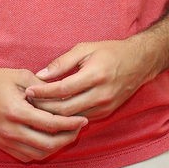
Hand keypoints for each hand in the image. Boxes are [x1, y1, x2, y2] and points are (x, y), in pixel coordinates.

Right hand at [0, 66, 87, 162]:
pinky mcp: (1, 144)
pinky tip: (49, 140)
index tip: (82, 120)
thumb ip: (44, 87)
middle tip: (78, 129)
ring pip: (38, 153)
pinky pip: (26, 155)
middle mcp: (10, 130)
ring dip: (56, 147)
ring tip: (66, 135)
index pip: (51, 124)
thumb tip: (65, 94)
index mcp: (16, 111)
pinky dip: (41, 151)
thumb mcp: (21, 76)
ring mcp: (5, 140)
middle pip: (48, 144)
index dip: (70, 124)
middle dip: (67, 138)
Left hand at [24, 38, 156, 122]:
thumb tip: (41, 74)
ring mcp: (105, 106)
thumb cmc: (110, 52)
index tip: (28, 91)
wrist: (140, 62)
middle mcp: (101, 94)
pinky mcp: (106, 113)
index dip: (43, 92)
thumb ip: (62, 62)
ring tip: (37, 108)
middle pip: (65, 109)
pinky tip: (54, 112)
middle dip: (44, 107)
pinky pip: (81, 119)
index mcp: (95, 75)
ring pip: (72, 118)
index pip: (63, 89)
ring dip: (54, 115)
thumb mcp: (85, 48)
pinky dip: (66, 118)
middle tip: (29, 102)